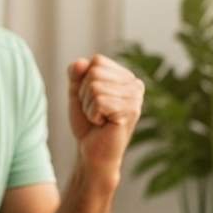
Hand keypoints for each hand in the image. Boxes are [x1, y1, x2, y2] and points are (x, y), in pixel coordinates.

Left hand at [67, 54, 143, 179]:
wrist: (91, 151)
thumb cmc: (87, 123)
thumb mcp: (77, 92)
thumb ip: (76, 74)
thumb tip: (81, 62)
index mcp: (125, 76)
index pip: (97, 61)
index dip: (84, 81)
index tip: (92, 99)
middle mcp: (135, 84)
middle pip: (95, 72)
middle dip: (85, 94)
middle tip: (95, 111)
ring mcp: (135, 98)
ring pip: (95, 86)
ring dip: (88, 106)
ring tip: (99, 118)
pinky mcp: (130, 111)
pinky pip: (99, 101)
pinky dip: (93, 114)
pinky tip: (102, 124)